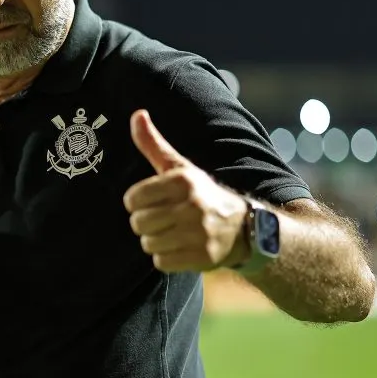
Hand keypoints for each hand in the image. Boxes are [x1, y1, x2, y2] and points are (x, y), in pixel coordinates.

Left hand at [122, 110, 249, 272]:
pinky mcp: (202, 257)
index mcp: (183, 181)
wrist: (243, 228)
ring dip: (156, 241)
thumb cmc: (201, 194)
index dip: (137, 203)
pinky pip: (161, 263)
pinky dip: (166, 258)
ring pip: (148, 244)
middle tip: (164, 219)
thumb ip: (153, 143)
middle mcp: (192, 205)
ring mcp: (199, 233)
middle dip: (146, 223)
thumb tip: (137, 114)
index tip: (152, 201)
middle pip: (138, 223)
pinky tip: (181, 248)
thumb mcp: (179, 167)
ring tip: (174, 233)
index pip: (132, 199)